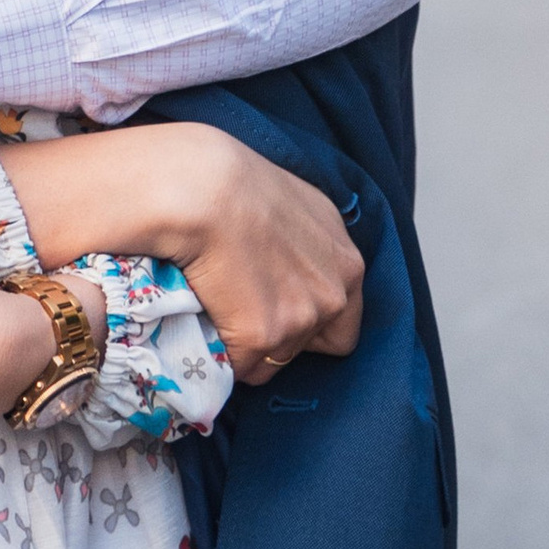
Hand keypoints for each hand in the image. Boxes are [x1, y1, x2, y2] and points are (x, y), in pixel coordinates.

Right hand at [158, 129, 362, 383]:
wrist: (202, 189)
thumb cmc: (234, 181)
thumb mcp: (297, 206)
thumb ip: (307, 244)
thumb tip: (284, 266)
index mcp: (346, 261)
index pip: (343, 322)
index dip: (308, 323)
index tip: (275, 309)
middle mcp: (334, 293)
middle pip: (307, 345)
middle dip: (275, 335)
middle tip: (239, 307)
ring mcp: (301, 319)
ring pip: (271, 360)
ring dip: (244, 345)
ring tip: (216, 307)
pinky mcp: (264, 338)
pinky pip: (240, 367)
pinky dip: (220, 353)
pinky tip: (202, 319)